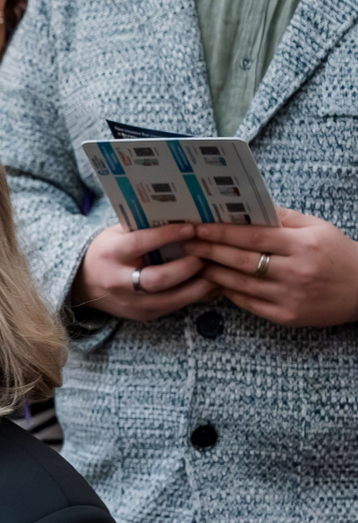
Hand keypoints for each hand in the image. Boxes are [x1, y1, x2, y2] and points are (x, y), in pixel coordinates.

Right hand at [70, 223, 213, 321]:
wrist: (85, 282)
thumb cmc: (110, 251)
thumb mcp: (119, 234)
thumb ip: (145, 228)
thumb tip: (184, 215)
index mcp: (110, 254)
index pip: (140, 244)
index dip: (168, 235)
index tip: (192, 228)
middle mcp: (118, 281)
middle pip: (158, 279)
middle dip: (187, 267)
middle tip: (205, 255)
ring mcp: (130, 303)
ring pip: (171, 299)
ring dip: (198, 285)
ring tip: (216, 271)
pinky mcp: (143, 315)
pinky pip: (174, 307)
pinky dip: (194, 295)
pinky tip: (208, 284)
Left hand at [186, 209, 357, 327]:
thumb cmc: (337, 254)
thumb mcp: (317, 228)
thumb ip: (283, 218)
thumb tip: (249, 206)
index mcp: (304, 245)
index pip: (253, 237)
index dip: (222, 232)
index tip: (198, 226)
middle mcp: (295, 271)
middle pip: (241, 260)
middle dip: (209, 250)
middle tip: (185, 243)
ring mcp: (289, 296)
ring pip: (240, 284)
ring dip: (213, 272)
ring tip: (193, 261)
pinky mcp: (285, 316)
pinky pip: (247, 303)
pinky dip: (228, 292)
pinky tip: (214, 282)